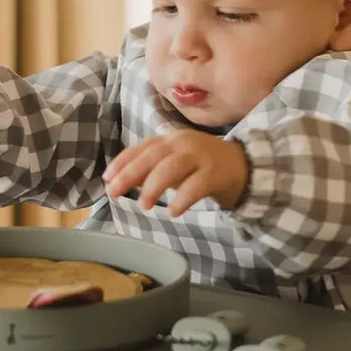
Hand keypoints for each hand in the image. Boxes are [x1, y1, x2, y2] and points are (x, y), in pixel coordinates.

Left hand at [104, 132, 247, 217]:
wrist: (243, 165)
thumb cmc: (201, 165)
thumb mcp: (175, 162)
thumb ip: (152, 168)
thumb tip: (121, 181)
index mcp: (170, 140)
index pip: (142, 147)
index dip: (123, 161)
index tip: (107, 178)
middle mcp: (183, 143)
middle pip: (153, 156)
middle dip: (131, 173)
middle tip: (114, 192)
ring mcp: (200, 156)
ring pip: (172, 167)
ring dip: (154, 185)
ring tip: (143, 205)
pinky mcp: (215, 173)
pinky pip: (197, 185)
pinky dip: (182, 198)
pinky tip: (172, 211)